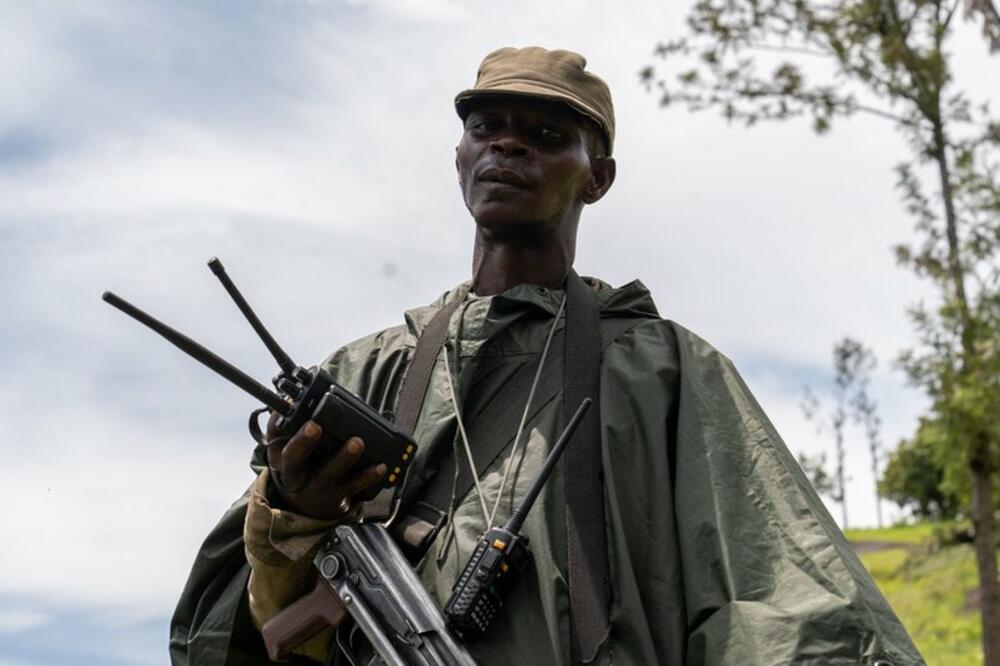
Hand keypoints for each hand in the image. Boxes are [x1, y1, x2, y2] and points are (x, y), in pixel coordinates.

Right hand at [265, 414, 386, 519]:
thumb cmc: (299, 464)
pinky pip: (353, 487)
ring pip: (328, 473)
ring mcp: (315, 487)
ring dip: (343, 457)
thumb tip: (289, 396)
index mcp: (281, 457)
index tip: (304, 420)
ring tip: (357, 442)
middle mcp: (294, 474)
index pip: (275, 439)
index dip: (282, 428)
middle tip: (315, 426)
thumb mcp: (286, 448)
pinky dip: (367, 477)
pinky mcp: (336, 496)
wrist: (304, 504)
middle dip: (304, 442)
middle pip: (295, 459)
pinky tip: (380, 466)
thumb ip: (287, 424)